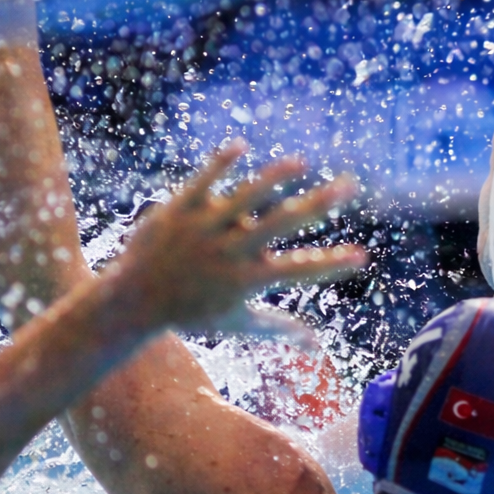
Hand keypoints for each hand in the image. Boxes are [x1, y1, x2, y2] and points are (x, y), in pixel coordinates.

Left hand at [117, 140, 366, 337]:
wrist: (132, 300)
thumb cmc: (192, 313)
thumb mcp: (239, 324)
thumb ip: (281, 329)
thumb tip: (315, 345)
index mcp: (247, 281)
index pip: (298, 271)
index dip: (331, 264)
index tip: (362, 256)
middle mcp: (229, 252)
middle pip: (280, 224)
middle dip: (317, 204)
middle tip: (349, 186)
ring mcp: (204, 228)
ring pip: (244, 197)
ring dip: (274, 178)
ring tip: (303, 162)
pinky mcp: (180, 209)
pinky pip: (204, 182)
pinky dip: (222, 165)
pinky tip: (242, 147)